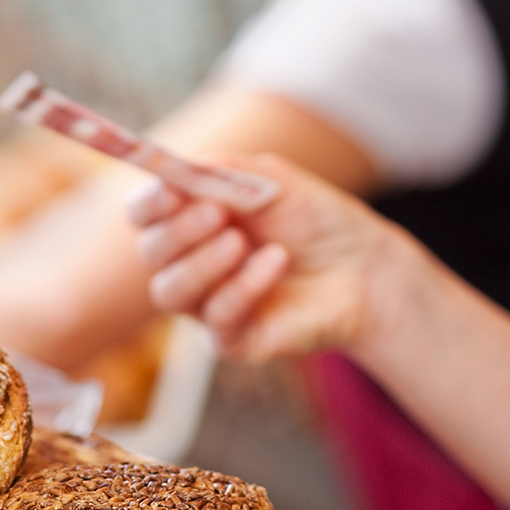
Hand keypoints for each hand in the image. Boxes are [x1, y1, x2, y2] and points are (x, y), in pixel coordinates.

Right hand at [130, 152, 424, 363]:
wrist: (365, 267)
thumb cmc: (316, 221)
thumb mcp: (275, 180)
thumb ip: (226, 171)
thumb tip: (178, 170)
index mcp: (191, 219)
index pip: (145, 214)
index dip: (149, 203)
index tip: (171, 190)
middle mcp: (190, 263)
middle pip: (151, 252)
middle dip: (178, 231)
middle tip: (216, 214)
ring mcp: (207, 305)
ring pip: (170, 292)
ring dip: (202, 264)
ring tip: (241, 243)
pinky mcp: (233, 339)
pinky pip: (216, 319)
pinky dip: (242, 288)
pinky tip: (274, 263)